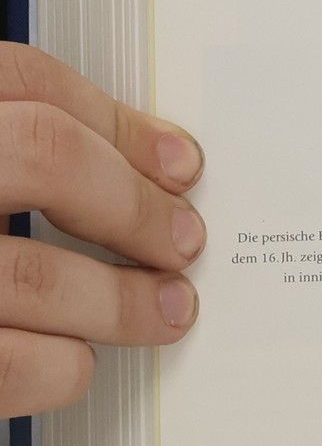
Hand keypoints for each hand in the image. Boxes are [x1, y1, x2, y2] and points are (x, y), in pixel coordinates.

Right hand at [0, 45, 203, 416]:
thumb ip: (2, 148)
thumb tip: (138, 167)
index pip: (18, 79)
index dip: (115, 121)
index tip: (176, 163)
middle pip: (40, 155)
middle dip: (133, 203)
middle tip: (180, 240)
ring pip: (33, 274)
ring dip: (121, 300)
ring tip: (163, 310)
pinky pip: (5, 364)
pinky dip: (58, 366)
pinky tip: (70, 360)